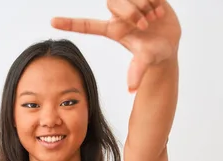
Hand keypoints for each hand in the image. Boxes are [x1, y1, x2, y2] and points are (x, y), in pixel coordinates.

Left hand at [51, 0, 180, 91]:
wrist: (170, 43)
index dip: (70, 23)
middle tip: (145, 25)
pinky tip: (159, 11)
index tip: (52, 22)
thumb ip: (138, 71)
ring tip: (154, 19)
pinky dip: (153, 1)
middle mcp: (118, 15)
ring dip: (143, 7)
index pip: (87, 26)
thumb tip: (131, 89)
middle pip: (113, 3)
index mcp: (113, 30)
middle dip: (131, 12)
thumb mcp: (146, 61)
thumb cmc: (154, 54)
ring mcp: (130, 3)